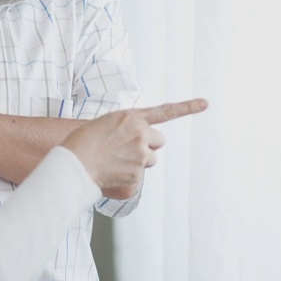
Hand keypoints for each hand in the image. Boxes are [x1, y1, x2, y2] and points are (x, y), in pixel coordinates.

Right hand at [62, 98, 207, 198]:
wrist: (74, 162)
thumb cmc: (82, 142)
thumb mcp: (105, 124)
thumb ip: (125, 128)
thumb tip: (135, 142)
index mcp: (132, 117)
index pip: (166, 111)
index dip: (188, 107)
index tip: (206, 103)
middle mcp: (141, 133)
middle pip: (159, 141)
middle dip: (148, 146)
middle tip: (128, 150)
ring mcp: (141, 153)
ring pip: (150, 160)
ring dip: (139, 161)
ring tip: (116, 162)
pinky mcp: (138, 171)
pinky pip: (139, 176)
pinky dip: (129, 177)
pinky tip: (113, 173)